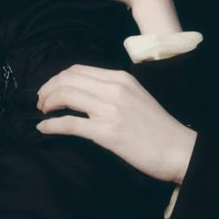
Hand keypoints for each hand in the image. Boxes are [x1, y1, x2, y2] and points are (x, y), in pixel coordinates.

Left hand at [37, 65, 196, 182]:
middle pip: (68, 79)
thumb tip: (84, 95)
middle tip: (40, 102)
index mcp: (121, 78)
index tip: (49, 90)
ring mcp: (110, 110)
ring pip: (66, 96)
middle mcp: (114, 89)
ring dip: (47, 103)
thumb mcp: (136, 97)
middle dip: (47, 89)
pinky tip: (43, 129)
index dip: (57, 78)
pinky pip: (69, 124)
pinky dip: (51, 125)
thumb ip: (112, 91)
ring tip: (42, 112)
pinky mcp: (107, 132)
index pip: (78, 69)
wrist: (178, 149)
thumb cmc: (158, 128)